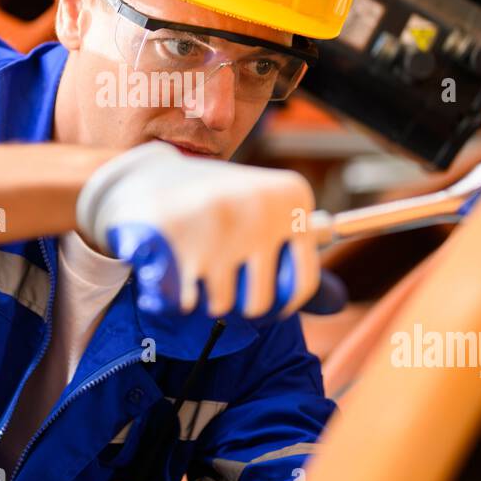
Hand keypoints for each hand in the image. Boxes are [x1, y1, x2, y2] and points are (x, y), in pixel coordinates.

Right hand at [75, 141, 320, 317]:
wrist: (140, 175)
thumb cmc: (210, 205)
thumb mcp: (260, 217)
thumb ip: (294, 259)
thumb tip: (339, 303)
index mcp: (291, 194)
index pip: (300, 284)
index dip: (278, 304)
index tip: (257, 297)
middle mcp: (260, 205)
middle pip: (258, 304)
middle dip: (233, 300)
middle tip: (214, 271)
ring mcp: (218, 220)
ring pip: (220, 305)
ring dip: (200, 296)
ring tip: (190, 260)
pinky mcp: (175, 236)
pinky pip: (181, 301)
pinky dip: (170, 295)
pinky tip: (166, 263)